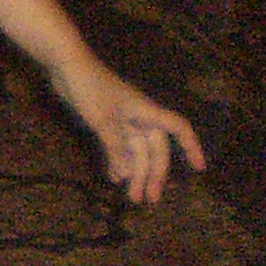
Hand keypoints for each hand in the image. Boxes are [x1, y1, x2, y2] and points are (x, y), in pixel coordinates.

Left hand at [50, 58, 205, 203]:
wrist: (66, 64)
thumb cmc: (89, 87)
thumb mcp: (102, 120)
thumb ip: (115, 148)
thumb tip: (127, 176)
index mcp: (146, 112)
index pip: (179, 129)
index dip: (191, 147)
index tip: (199, 169)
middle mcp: (139, 117)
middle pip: (155, 150)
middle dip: (154, 175)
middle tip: (149, 200)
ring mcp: (122, 120)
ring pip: (135, 152)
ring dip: (135, 173)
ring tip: (132, 197)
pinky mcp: (106, 121)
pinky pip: (118, 147)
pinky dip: (118, 162)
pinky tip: (114, 178)